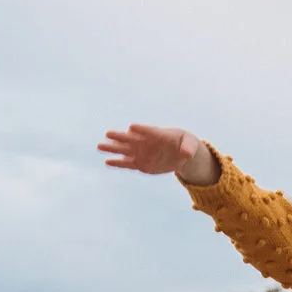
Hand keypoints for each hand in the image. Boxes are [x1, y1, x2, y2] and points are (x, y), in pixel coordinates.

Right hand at [97, 123, 217, 183]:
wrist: (181, 154)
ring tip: (100, 146)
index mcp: (159, 134)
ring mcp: (142, 153)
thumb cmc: (186, 144)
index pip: (149, 131)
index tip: (131, 127)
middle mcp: (147, 142)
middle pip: (132, 139)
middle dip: (120, 137)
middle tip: (108, 134)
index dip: (141, 129)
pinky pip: (128, 164)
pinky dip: (118, 163)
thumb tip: (187, 153)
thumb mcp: (191, 144)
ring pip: (126, 151)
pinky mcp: (141, 164)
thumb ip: (189, 147)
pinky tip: (107, 162)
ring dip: (113, 149)